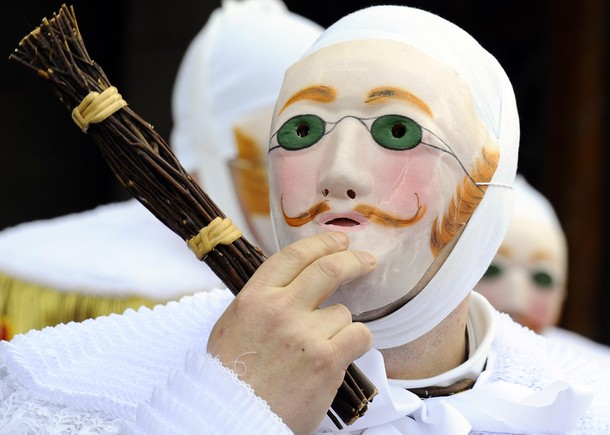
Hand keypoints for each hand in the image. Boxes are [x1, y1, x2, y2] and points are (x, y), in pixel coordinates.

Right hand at [207, 231, 375, 433]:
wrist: (232, 415)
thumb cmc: (233, 372)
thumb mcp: (237, 322)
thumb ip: (266, 297)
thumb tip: (298, 279)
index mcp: (254, 297)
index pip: (294, 256)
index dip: (322, 243)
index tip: (339, 241)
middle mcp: (280, 310)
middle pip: (328, 269)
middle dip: (353, 260)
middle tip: (367, 261)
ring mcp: (304, 335)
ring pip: (343, 312)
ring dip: (339, 326)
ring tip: (321, 347)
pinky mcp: (326, 361)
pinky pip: (359, 336)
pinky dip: (355, 343)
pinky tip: (340, 354)